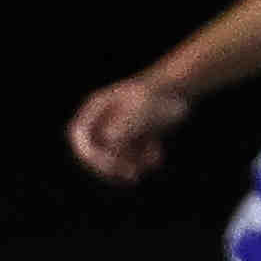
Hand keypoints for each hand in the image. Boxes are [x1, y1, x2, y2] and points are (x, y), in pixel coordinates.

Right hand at [66, 75, 192, 184]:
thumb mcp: (142, 108)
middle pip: (94, 151)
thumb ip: (125, 123)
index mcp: (97, 107)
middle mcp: (102, 119)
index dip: (88, 152)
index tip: (108, 163)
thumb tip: (108, 140)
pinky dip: (141, 161)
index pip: (79, 134)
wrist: (181, 87)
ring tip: (150, 162)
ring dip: (130, 165)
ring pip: (113, 158)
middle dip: (112, 165)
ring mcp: (116, 129)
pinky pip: (129, 158)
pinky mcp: (132, 139)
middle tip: (131, 173)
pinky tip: (156, 157)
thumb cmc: (159, 94)